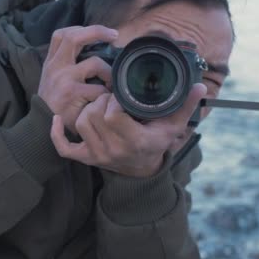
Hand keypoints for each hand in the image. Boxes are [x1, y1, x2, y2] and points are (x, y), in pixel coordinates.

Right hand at [38, 25, 117, 133]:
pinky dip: (108, 94)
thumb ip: (68, 65)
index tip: (102, 32)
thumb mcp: (54, 79)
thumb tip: (96, 50)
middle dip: (97, 31)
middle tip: (115, 36)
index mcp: (52, 62)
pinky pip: (99, 89)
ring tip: (111, 84)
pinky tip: (108, 101)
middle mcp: (56, 66)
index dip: (83, 29)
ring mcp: (63, 79)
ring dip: (109, 72)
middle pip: (74, 37)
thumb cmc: (55, 103)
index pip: (62, 35)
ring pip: (95, 62)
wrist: (42, 126)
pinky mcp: (72, 94)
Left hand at [50, 84, 206, 177]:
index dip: (114, 101)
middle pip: (93, 116)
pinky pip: (64, 148)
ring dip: (88, 111)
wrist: (143, 171)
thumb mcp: (173, 126)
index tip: (121, 96)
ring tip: (101, 107)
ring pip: (80, 124)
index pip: (112, 115)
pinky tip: (58, 120)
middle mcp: (113, 151)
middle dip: (101, 102)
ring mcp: (97, 156)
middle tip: (111, 99)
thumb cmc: (157, 143)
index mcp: (134, 141)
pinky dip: (57, 134)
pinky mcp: (86, 158)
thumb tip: (200, 87)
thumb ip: (185, 106)